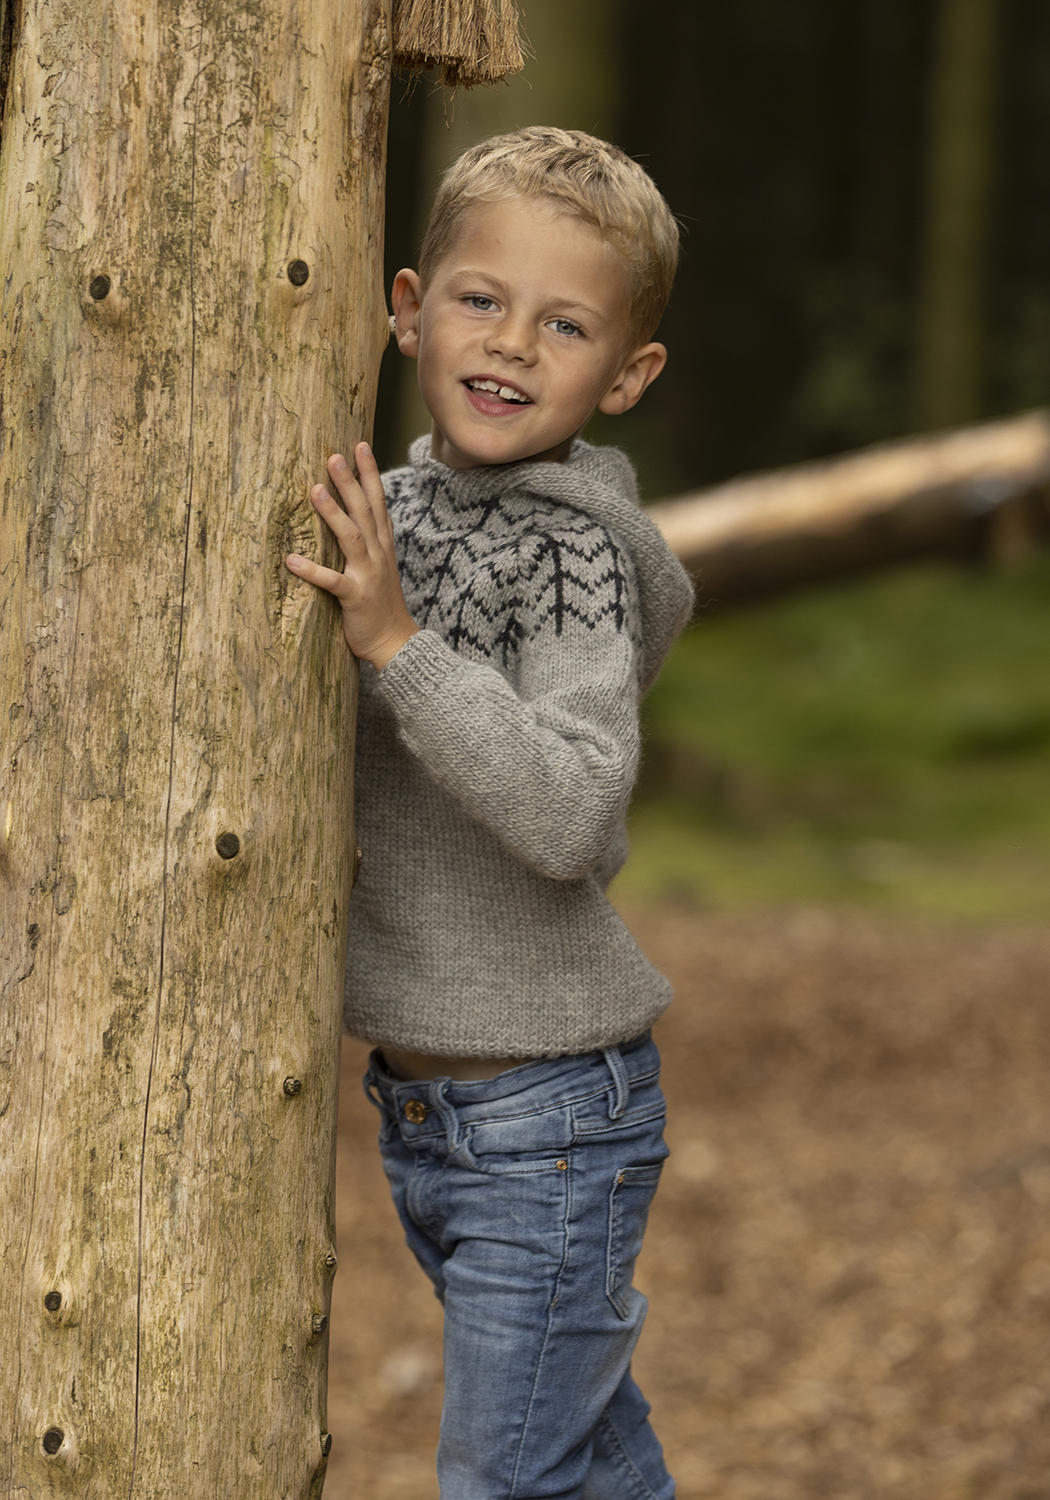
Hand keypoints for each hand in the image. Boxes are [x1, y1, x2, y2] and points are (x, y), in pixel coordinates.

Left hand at [286, 443, 418, 668]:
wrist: (397, 643)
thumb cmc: (382, 604)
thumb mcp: (382, 566)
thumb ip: (374, 539)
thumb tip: (363, 514)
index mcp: (383, 546)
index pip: (378, 502)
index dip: (370, 474)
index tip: (360, 446)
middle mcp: (378, 555)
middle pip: (364, 511)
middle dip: (350, 482)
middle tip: (334, 456)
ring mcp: (368, 575)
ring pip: (351, 538)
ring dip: (332, 513)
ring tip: (314, 490)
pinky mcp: (355, 598)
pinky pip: (332, 582)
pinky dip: (312, 571)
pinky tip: (292, 560)